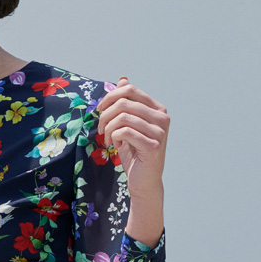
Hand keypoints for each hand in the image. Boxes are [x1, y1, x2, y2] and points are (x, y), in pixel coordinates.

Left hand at [96, 78, 167, 236]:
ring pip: (123, 117)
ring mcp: (159, 130)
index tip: (99, 110)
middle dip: (105, 114)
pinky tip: (116, 146)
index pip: (130, 90)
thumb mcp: (128, 126)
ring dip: (108, 128)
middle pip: (124, 101)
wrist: (143, 182)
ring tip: (108, 140)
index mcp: (156, 108)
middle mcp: (161, 116)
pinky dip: (115, 138)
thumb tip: (122, 79)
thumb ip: (126, 105)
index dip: (110, 97)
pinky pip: (125, 132)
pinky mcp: (153, 145)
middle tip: (100, 129)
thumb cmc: (135, 154)